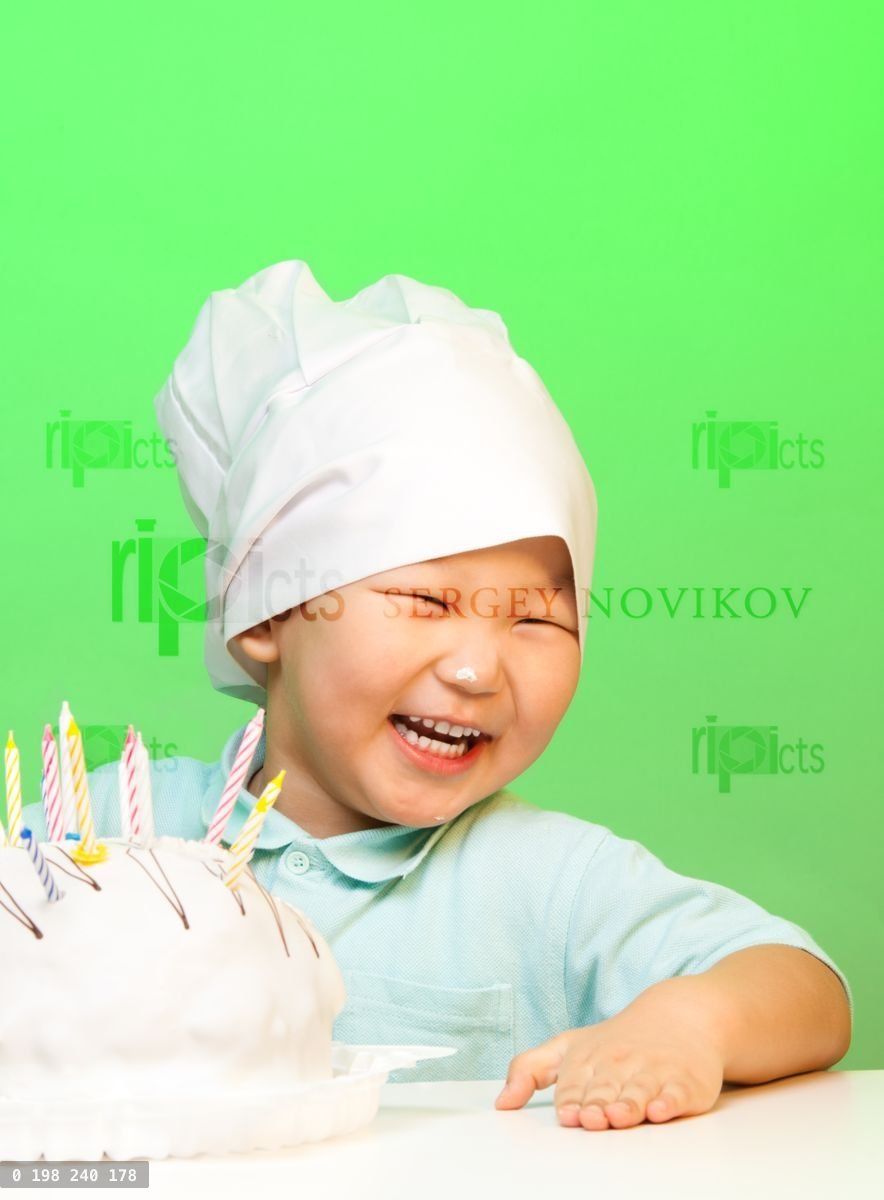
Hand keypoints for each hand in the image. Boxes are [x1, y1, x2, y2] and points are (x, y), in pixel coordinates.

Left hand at [494, 993, 724, 1129]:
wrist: (680, 1017)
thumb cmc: (616, 1041)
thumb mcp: (568, 1047)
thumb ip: (529, 1070)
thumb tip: (500, 1104)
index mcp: (588, 1059)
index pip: (576, 1086)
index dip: (572, 1101)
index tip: (567, 1115)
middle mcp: (619, 1065)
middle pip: (606, 1092)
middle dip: (597, 1106)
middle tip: (590, 1119)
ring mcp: (653, 1073)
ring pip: (637, 1093)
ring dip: (628, 1105)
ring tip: (617, 1116)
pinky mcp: (685, 1082)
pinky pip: (676, 1094)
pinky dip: (668, 1102)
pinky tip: (660, 1109)